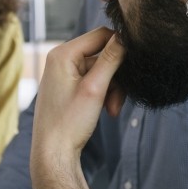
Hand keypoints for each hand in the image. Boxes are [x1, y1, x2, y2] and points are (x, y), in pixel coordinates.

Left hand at [31, 28, 125, 169]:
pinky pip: (93, 81)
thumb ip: (111, 59)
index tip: (134, 65)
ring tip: (113, 110)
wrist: (53, 154)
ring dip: (112, 88)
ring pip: (101, 70)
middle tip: (119, 100)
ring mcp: (63, 73)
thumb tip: (126, 35)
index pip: (101, 34)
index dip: (121, 46)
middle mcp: (60, 59)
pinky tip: (107, 111)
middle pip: (102, 54)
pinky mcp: (68, 87)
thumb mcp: (95, 88)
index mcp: (62, 54)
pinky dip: (104, 94)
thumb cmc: (69, 123)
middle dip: (116, 77)